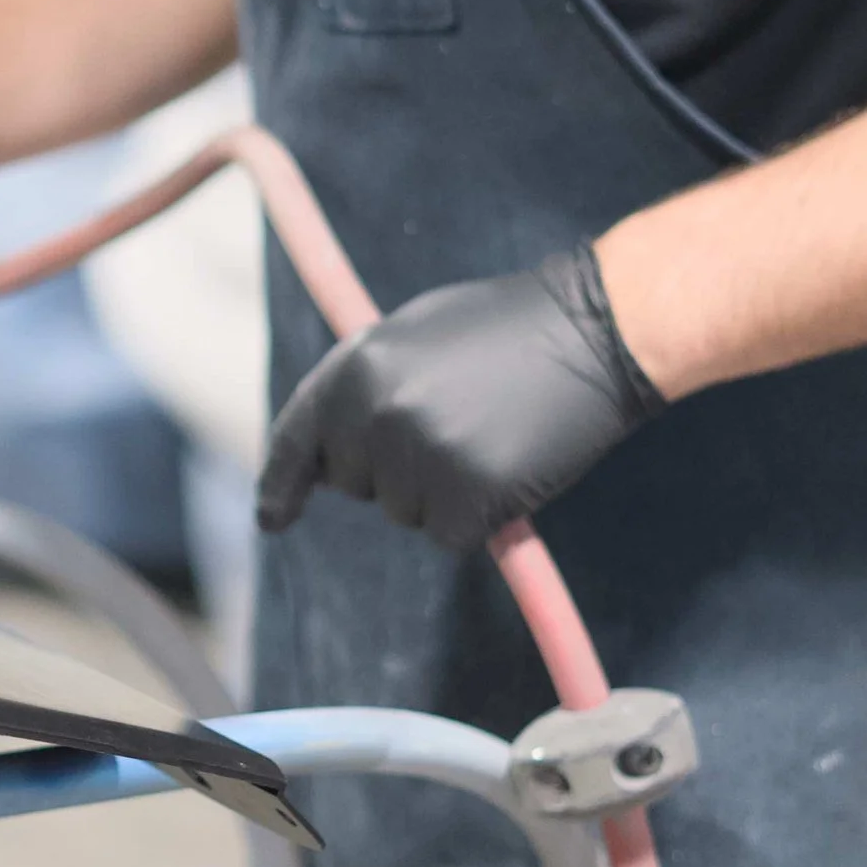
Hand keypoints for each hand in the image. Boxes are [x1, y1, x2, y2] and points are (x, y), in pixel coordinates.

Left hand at [256, 246, 662, 548]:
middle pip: (356, 485)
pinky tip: (509, 469)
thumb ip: (363, 386)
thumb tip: (328, 452)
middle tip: (456, 422)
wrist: (594, 330)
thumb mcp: (413, 336)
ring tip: (488, 433)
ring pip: (406, 514)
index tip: (272, 520)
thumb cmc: (507, 330)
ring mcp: (421, 455)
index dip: (280, 486)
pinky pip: (451, 536)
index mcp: (355, 366)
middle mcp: (376, 413)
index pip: (297, 441)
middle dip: (395, 471)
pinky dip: (480, 519)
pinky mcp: (467, 496)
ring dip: (442, 492)